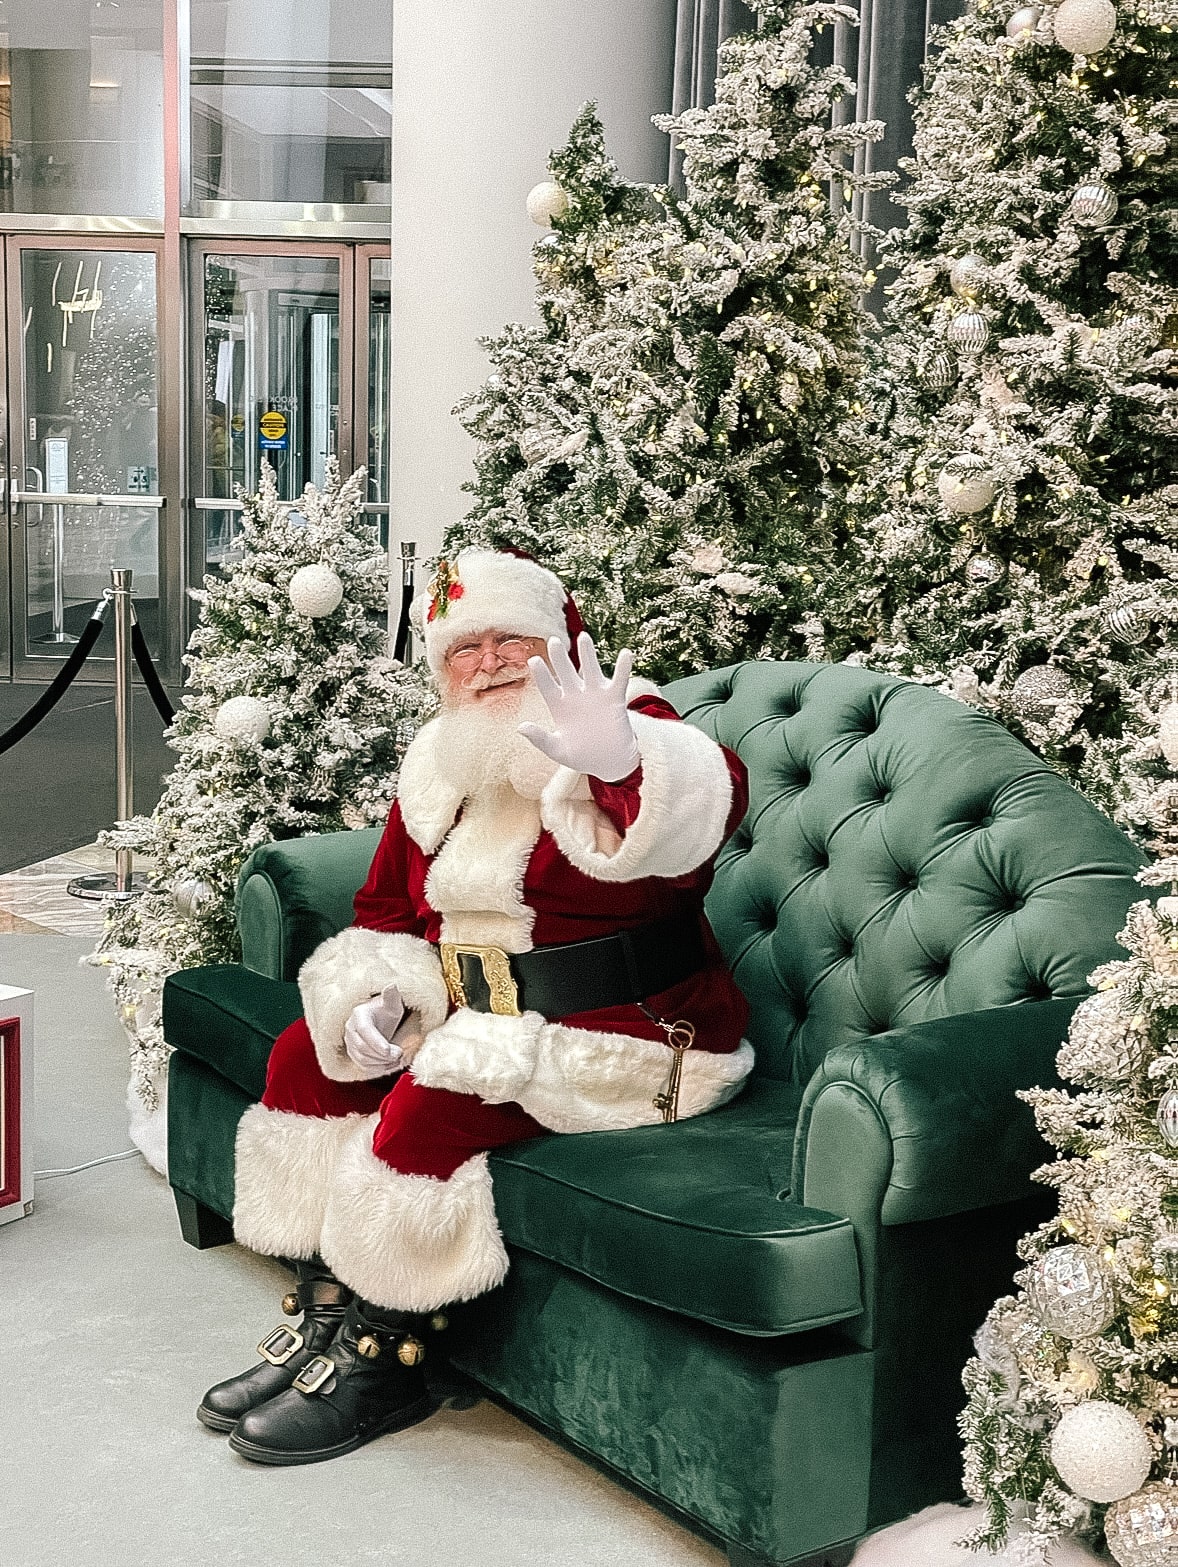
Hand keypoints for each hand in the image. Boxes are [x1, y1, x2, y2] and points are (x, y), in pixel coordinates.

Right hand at [343, 985, 405, 1076]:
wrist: (380, 1019)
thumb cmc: (387, 1009)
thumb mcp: (392, 1002)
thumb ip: (391, 995)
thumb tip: (391, 985)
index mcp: (359, 1015)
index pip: (365, 1030)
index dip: (377, 1042)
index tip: (391, 1051)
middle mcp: (350, 1029)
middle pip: (362, 1048)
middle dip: (382, 1055)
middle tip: (400, 1054)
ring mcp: (350, 1042)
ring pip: (362, 1059)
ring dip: (381, 1063)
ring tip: (397, 1059)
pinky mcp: (353, 1054)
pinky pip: (363, 1066)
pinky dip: (378, 1069)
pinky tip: (391, 1065)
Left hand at [519, 632, 640, 782]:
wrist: (609, 762)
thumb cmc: (581, 756)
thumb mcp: (557, 750)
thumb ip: (540, 739)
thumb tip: (520, 727)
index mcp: (559, 706)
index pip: (547, 686)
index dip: (541, 674)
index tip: (533, 660)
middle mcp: (576, 696)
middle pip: (566, 672)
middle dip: (560, 657)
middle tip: (553, 640)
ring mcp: (595, 695)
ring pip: (590, 669)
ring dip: (587, 654)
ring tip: (584, 637)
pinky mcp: (614, 699)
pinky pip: (619, 679)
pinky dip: (623, 667)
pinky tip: (626, 653)